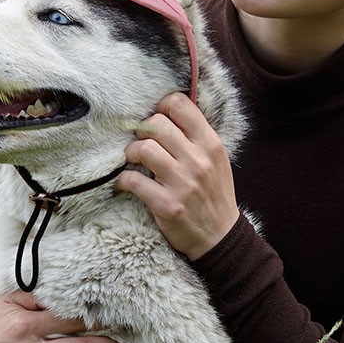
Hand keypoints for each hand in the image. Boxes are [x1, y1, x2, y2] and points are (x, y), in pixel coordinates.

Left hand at [117, 92, 240, 260]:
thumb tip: (165, 111)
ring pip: (144, 149)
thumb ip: (196, 135)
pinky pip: (133, 180)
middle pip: (157, 124)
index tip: (155, 118)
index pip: (180, 105)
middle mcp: (198, 161)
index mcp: (211, 144)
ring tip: (133, 160)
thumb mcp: (216, 159)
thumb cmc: (214, 193)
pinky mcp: (167, 206)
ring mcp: (183, 184)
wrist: (220, 237)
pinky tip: (125, 182)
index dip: (161, 106)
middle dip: (142, 131)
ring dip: (131, 152)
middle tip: (141, 142)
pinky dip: (123, 180)